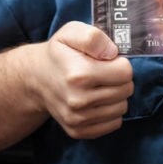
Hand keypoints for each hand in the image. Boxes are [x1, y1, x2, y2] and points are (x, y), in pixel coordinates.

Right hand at [31, 21, 133, 139]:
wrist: (36, 78)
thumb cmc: (59, 53)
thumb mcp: (71, 32)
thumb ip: (93, 37)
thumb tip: (113, 53)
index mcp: (80, 74)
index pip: (125, 72)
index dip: (120, 63)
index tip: (108, 61)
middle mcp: (78, 100)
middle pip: (126, 91)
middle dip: (120, 79)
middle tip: (105, 73)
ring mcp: (78, 119)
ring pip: (122, 108)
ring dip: (116, 96)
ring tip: (101, 86)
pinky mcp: (78, 131)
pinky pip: (114, 124)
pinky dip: (110, 112)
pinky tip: (98, 101)